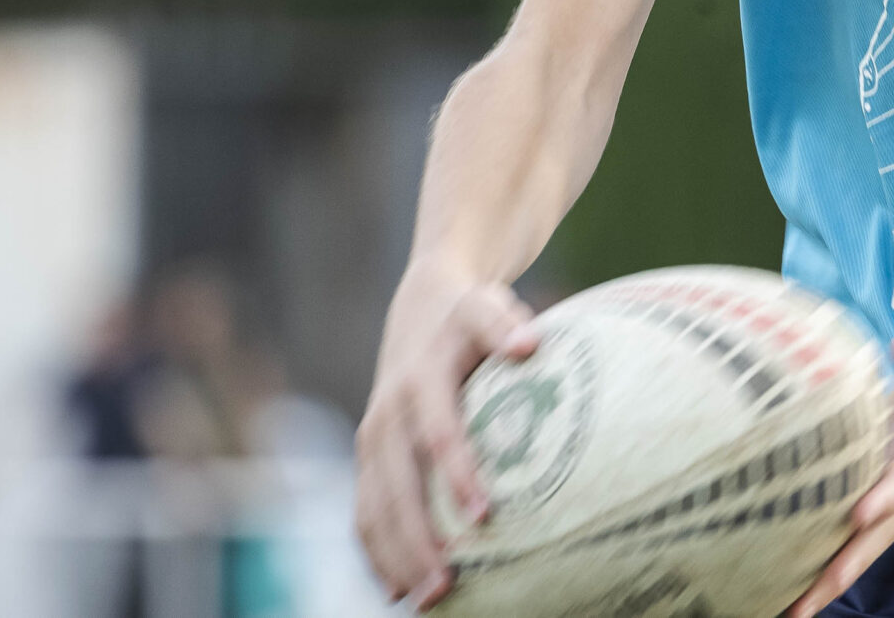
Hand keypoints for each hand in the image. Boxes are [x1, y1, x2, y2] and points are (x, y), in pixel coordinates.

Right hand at [353, 264, 537, 609]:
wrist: (421, 307)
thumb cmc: (471, 315)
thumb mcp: (486, 305)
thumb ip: (503, 324)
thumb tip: (529, 346)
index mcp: (422, 376)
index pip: (438, 430)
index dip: (457, 472)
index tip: (482, 516)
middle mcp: (389, 411)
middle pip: (398, 484)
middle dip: (418, 537)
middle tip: (448, 584)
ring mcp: (373, 437)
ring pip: (375, 506)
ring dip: (396, 557)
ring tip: (429, 600)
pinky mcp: (368, 458)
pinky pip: (365, 511)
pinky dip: (377, 552)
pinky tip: (398, 591)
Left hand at [787, 325, 893, 617]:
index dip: (888, 496)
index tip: (859, 515)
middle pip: (884, 530)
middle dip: (849, 564)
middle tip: (813, 596)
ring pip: (868, 543)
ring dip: (833, 576)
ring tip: (795, 609)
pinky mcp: (884, 498)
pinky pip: (857, 534)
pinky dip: (831, 560)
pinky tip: (799, 583)